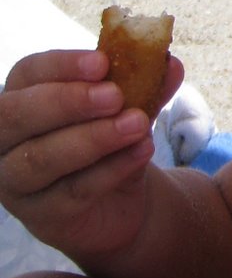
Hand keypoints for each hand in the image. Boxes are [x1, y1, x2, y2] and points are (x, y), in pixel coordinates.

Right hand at [0, 47, 181, 262]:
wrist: (117, 201)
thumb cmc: (110, 142)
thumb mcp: (127, 108)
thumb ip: (144, 86)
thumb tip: (169, 63)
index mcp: (21, 97)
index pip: (27, 73)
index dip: (61, 66)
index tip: (102, 62)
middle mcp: (6, 140)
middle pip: (17, 116)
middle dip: (67, 102)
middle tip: (115, 96)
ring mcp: (17, 182)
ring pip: (41, 157)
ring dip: (93, 138)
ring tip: (137, 124)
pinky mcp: (42, 215)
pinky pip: (72, 190)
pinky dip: (111, 168)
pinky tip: (141, 151)